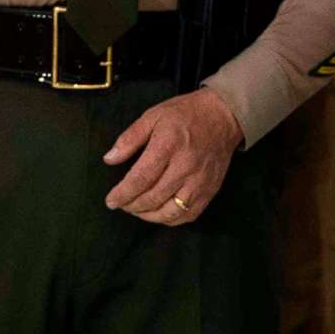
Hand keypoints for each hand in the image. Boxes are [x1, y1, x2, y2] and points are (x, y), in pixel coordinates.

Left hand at [103, 87, 244, 224]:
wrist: (224, 116)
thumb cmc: (186, 114)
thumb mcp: (153, 116)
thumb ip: (130, 138)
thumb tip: (110, 159)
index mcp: (169, 145)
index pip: (141, 178)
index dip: (123, 193)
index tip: (111, 200)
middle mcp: (186, 166)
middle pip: (153, 197)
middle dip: (131, 206)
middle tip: (121, 204)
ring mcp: (200, 181)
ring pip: (170, 212)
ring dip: (149, 215)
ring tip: (137, 209)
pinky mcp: (210, 190)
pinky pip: (188, 215)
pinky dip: (170, 219)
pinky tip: (159, 212)